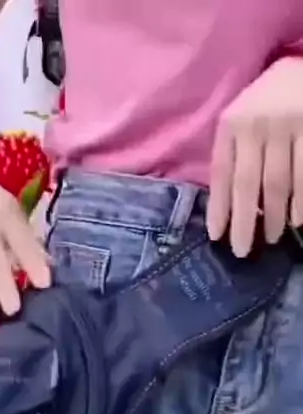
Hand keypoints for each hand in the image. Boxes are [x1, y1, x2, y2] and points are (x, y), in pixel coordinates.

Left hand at [207, 57, 302, 255]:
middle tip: (243, 251)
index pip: (222, 173)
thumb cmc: (264, 102)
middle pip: (248, 184)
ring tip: (271, 237)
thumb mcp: (239, 120)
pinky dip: (301, 201)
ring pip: (279, 183)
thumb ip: (231, 153)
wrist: (297, 65)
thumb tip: (224, 205)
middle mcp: (257, 124)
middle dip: (244, 222)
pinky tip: (297, 219)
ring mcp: (288, 125)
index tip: (217, 237)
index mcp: (232, 124)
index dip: (219, 207)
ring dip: (274, 216)